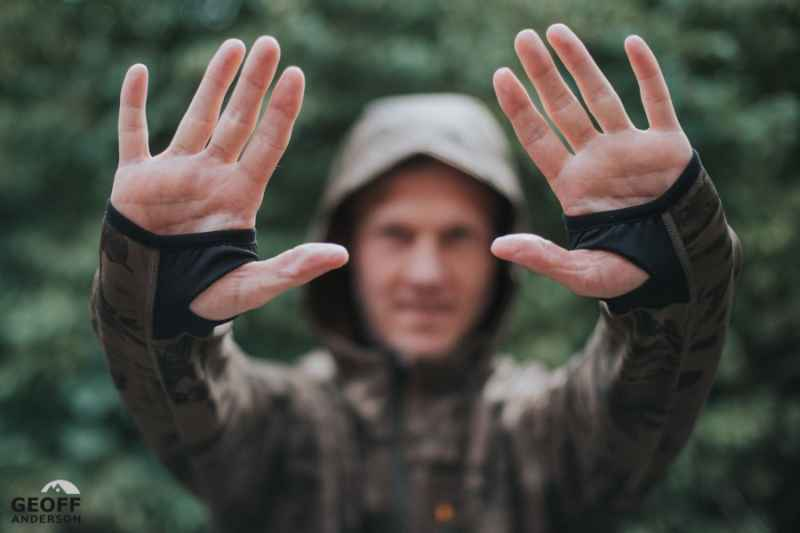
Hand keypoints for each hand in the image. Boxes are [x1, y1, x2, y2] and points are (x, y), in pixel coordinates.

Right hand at [110, 37, 346, 319]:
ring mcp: (174, 175)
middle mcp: (212, 177)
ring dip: (212, 81)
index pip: (269, 143)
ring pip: (196, 116)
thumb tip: (343, 255)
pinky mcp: (135, 181)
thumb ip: (293, 268)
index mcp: (240, 196)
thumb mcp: (252, 285)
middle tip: (270, 44)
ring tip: (233, 46)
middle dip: (254, 83)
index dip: (283, 110)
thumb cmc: (204, 298)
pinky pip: (133, 134)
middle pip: (238, 119)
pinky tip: (140, 72)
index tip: (297, 75)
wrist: (152, 306)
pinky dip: (133, 104)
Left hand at [491, 24, 692, 298]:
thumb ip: (542, 257)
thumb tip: (496, 246)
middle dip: (542, 74)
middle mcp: (597, 159)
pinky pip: (657, 101)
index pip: (537, 138)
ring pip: (601, 96)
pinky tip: (632, 42)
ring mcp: (631, 149)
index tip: (500, 75)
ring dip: (580, 63)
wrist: (682, 268)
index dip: (518, 107)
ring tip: (557, 31)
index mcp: (573, 185)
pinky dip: (648, 72)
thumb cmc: (629, 272)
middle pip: (562, 108)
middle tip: (522, 38)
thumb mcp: (582, 272)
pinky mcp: (668, 146)